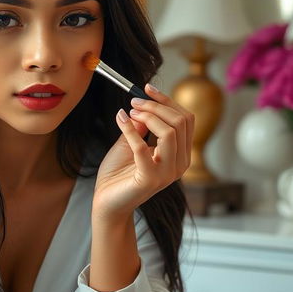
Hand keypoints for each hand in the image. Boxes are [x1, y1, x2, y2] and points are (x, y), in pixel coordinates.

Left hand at [93, 83, 193, 219]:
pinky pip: (143, 147)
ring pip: (169, 132)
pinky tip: (119, 120)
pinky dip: (129, 129)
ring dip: (147, 116)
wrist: (106, 202)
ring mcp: (167, 173)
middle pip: (180, 122)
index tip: (147, 88)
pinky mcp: (150, 180)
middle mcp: (179, 164)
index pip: (186, 119)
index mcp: (180, 154)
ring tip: (128, 112)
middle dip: (155, 106)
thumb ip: (141, 126)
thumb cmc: (118, 174)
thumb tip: (143, 106)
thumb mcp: (131, 143)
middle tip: (133, 103)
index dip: (167, 100)